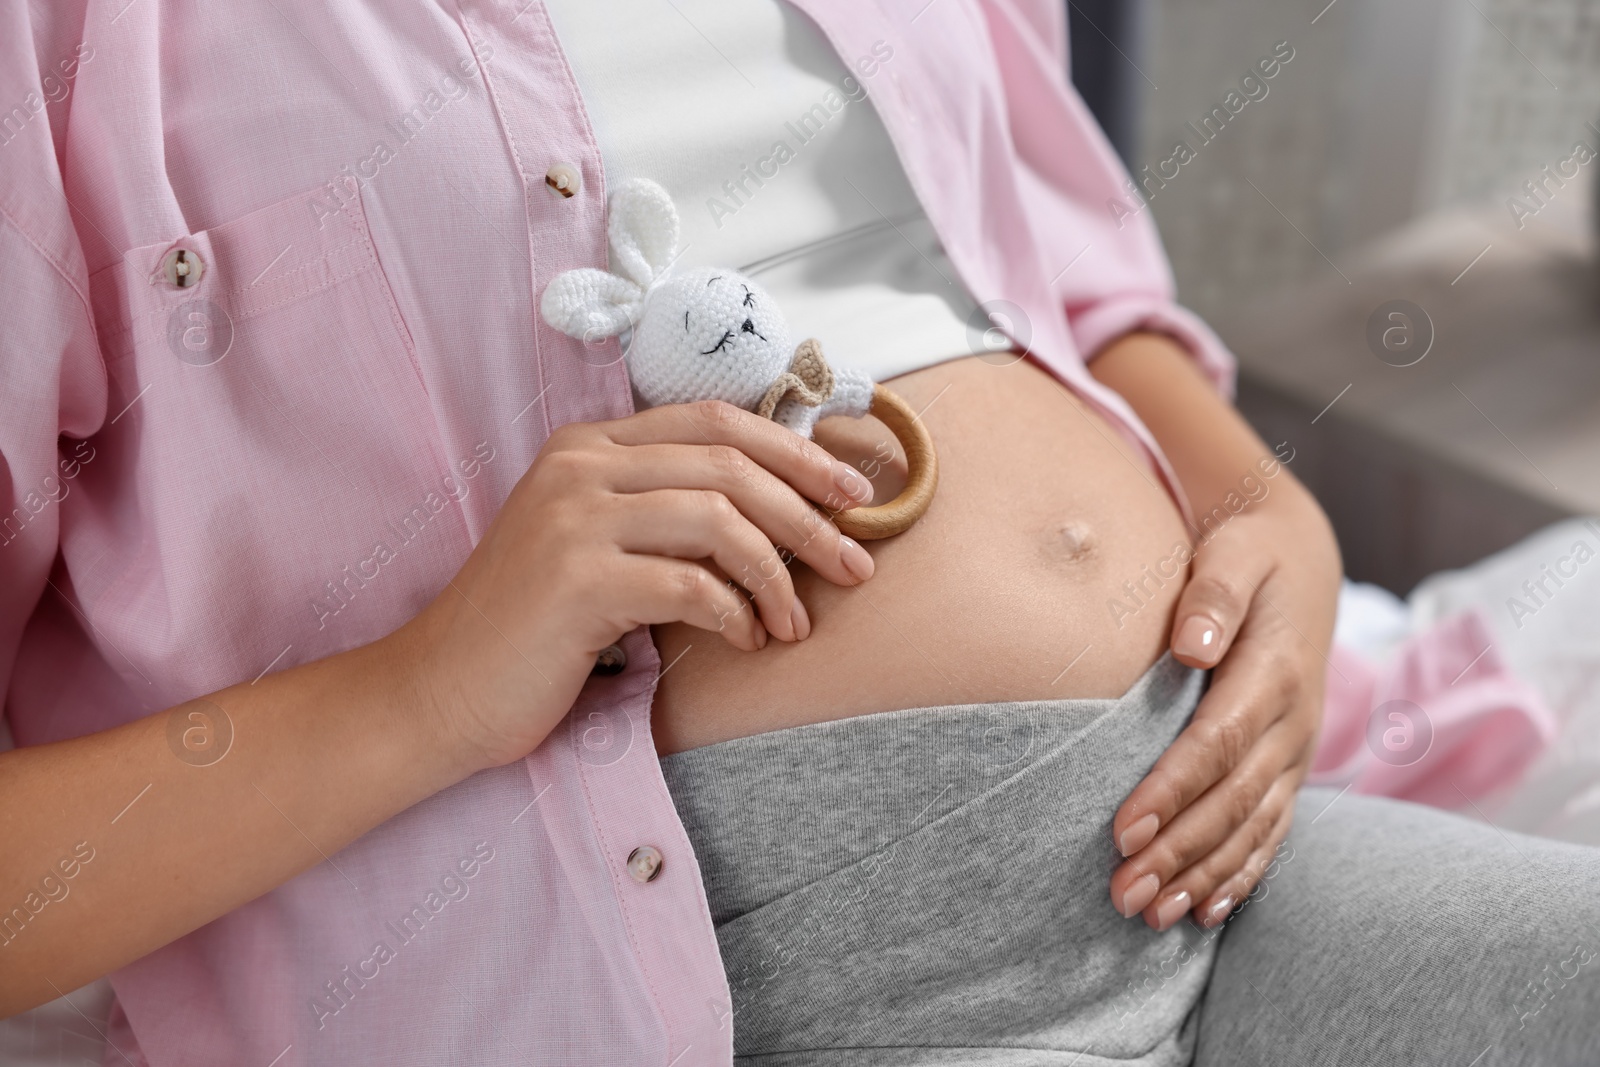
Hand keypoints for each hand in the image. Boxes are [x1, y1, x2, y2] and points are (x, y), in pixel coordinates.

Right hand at [393, 400, 876, 771]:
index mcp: (589, 447)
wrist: (440, 689)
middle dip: (809, 514)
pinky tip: (746, 640)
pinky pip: (690, 583)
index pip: (716, 421)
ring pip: (719, 518)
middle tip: (856, 562)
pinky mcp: (576, 580)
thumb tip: (781, 516)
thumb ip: (664, 514)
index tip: (853, 491)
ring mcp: (573, 519)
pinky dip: (735, 612)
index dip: (796, 450)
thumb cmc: (531, 629)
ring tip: (796, 623)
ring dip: (778, 574)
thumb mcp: (597, 547)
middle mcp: (579, 466)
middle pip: (730, 464)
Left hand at [1108, 482, 1339, 931]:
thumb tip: (1191, 643)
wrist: (1304, 562)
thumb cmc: (1249, 554)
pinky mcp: (1291, 767)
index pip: (1217, 744)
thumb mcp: (1234, 552)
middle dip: (1177, 851)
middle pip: (1232, 800)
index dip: (1171, 790)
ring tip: (1151, 915)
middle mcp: (1293, 723)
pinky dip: (1242, 874)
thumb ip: (1212, 594)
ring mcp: (1296, 751)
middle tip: (1122, 894)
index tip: (1123, 830)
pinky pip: (1272, 830)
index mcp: (1274, 673)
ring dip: (1203, 875)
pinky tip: (1206, 912)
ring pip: (1253, 827)